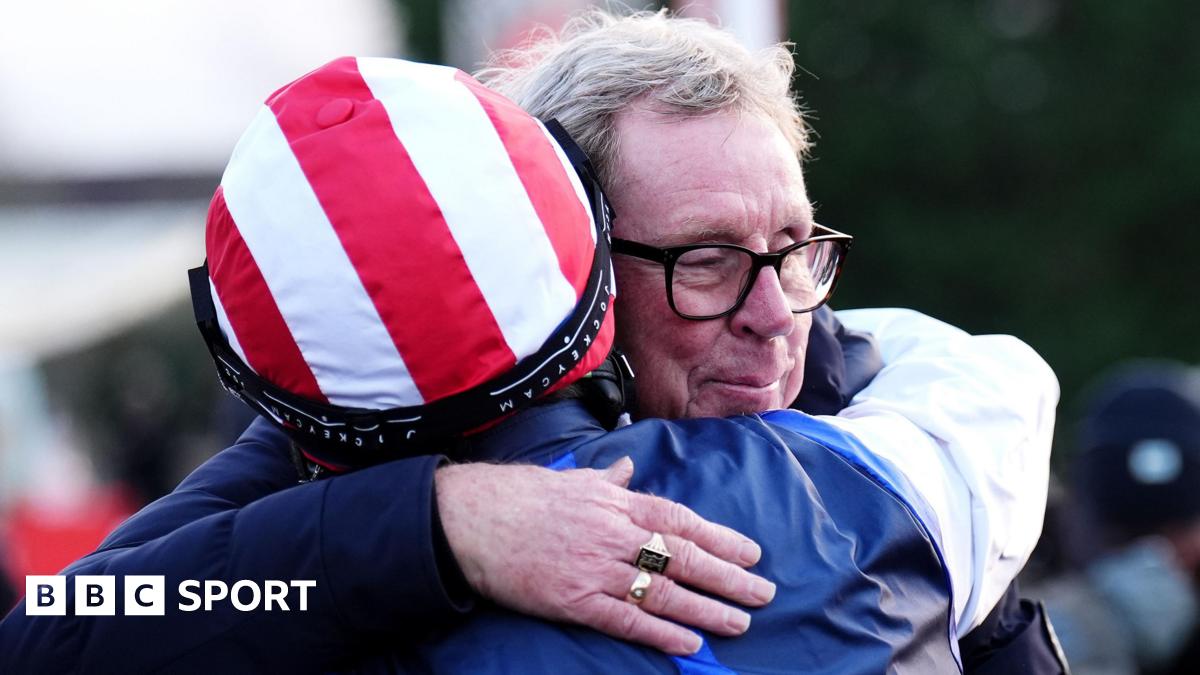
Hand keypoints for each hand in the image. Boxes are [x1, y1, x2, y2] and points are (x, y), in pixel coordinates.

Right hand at [435, 458, 775, 654]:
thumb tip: (630, 466)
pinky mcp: (573, 600)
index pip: (680, 520)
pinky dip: (660, 632)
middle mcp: (613, 535)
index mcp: (615, 504)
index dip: (720, 538)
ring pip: (663, 591)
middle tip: (764, 593)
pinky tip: (689, 643)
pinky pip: (626, 619)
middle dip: (728, 577)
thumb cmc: (520, 496)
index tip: (751, 553)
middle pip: (683, 557)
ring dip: (706, 609)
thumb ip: (608, 479)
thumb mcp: (572, 479)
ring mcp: (594, 569)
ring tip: (739, 622)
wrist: (469, 519)